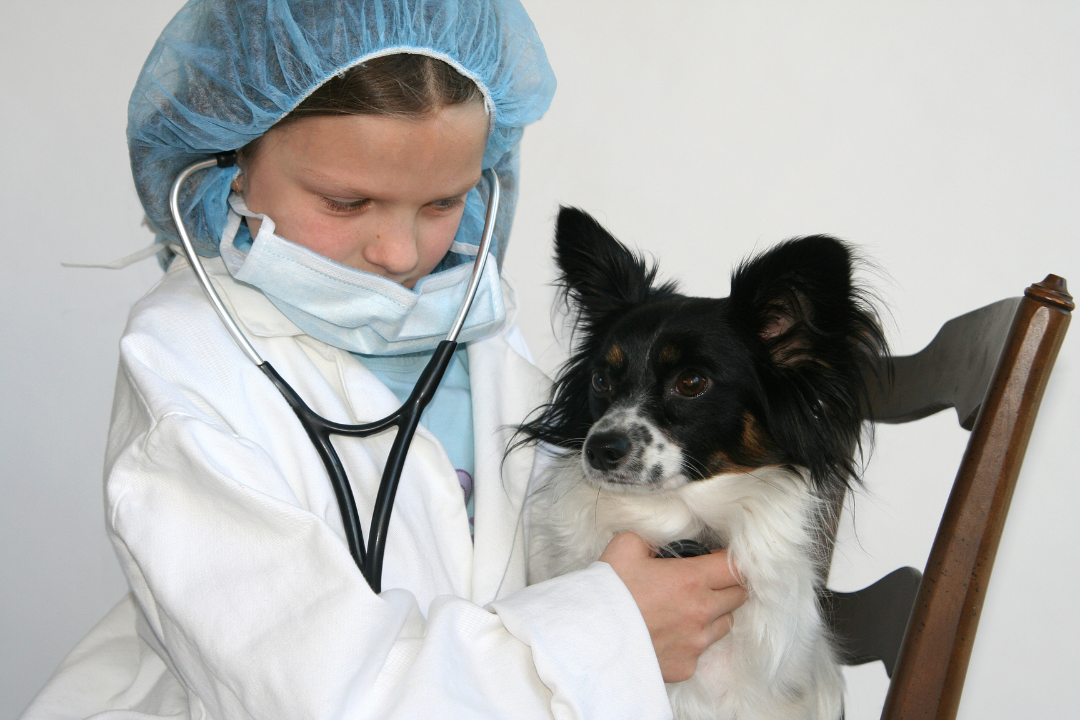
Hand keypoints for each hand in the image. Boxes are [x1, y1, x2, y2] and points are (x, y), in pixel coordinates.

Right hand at [600, 532, 746, 682]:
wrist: (591, 639)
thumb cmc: (608, 592)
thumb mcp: (625, 546)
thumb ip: (651, 538)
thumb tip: (661, 543)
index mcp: (692, 580)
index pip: (736, 567)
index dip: (730, 559)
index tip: (718, 558)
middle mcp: (701, 612)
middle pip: (739, 595)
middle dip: (727, 585)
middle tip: (704, 581)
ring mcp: (696, 643)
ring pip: (725, 624)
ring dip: (714, 614)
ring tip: (687, 608)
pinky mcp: (686, 666)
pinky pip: (701, 651)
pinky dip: (692, 641)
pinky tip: (670, 634)